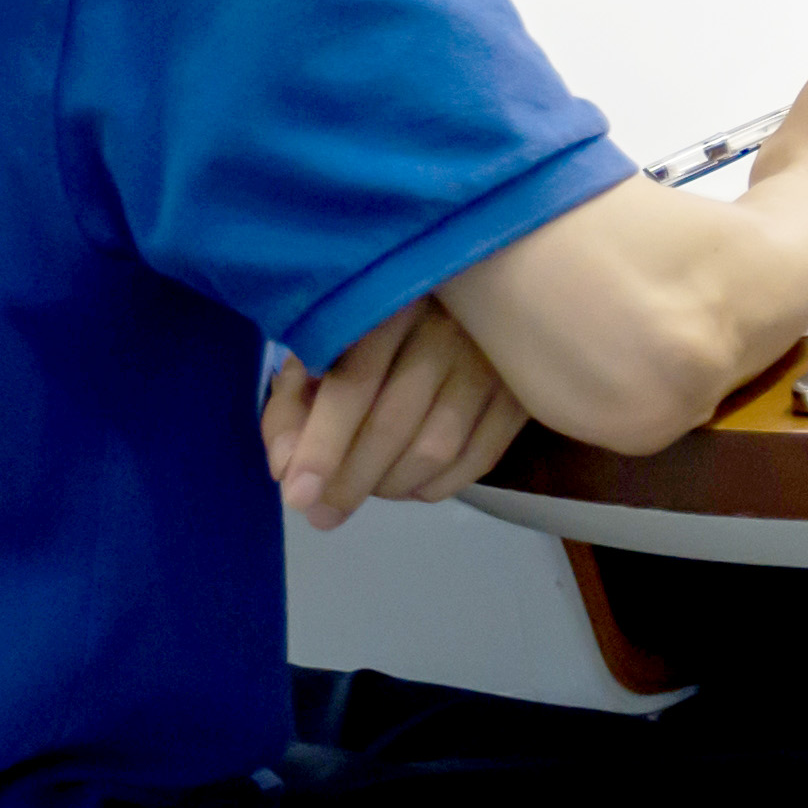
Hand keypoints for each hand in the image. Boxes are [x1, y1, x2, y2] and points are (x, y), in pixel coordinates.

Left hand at [262, 300, 530, 525]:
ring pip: (436, 449)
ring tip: (369, 490)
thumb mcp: (328, 346)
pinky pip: (478, 459)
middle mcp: (446, 327)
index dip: (322, 446)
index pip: (353, 383)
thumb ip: (295, 404)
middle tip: (323, 515)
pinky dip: (437, 486)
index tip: (298, 496)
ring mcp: (492, 360)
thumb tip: (285, 470)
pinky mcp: (521, 391)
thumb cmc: (381, 325)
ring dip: (392, 487)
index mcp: (388, 305)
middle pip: (394, 424)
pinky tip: (413, 484)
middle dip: (350, 482)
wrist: (479, 292)